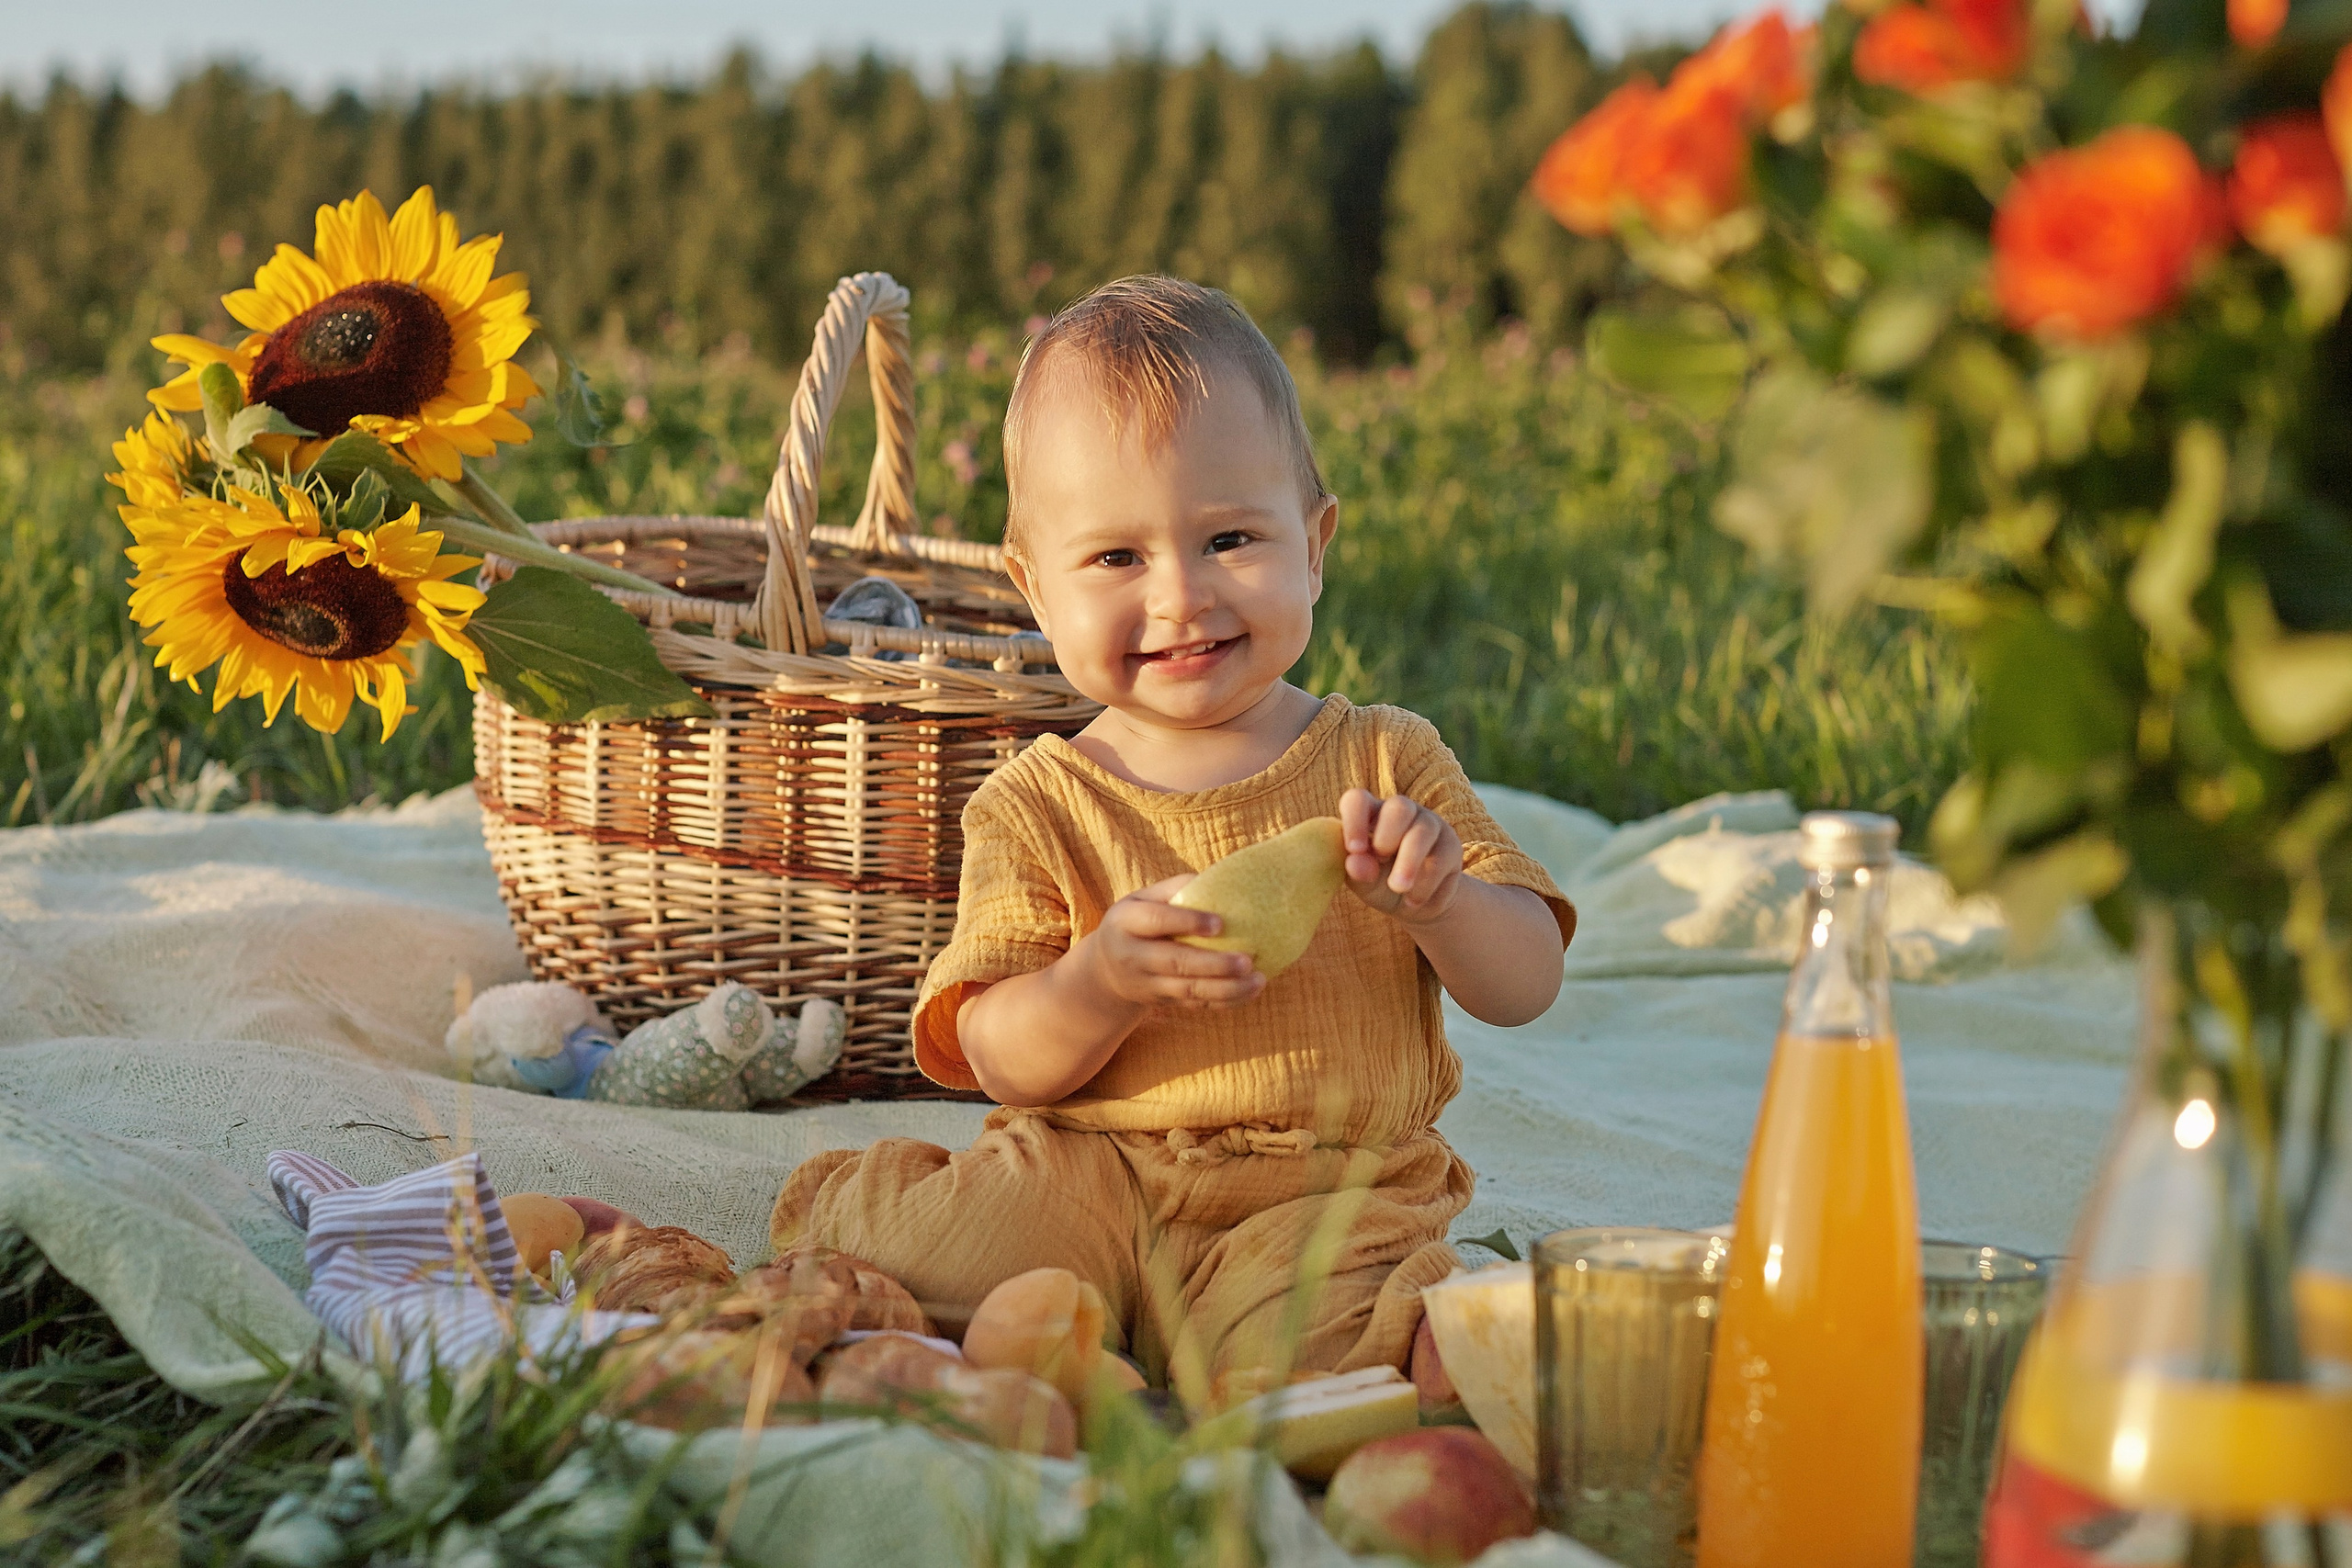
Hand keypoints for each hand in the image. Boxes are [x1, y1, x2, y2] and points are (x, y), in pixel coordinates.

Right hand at [1075, 876, 1266, 1008]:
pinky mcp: (1163, 1001)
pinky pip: (1196, 1004)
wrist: (1106, 970)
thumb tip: (1218, 880)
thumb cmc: (1136, 922)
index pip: (1156, 921)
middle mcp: (1133, 956)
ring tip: (1258, 980)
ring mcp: (1147, 983)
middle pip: (1175, 962)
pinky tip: (1249, 992)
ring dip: (1226, 988)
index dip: (1187, 921)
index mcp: (1126, 922)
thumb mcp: (1142, 899)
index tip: (1220, 923)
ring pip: (1189, 990)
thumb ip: (1175, 889)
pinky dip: (1225, 1001)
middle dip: (1214, 964)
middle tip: (1248, 960)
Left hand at [1340, 789, 1464, 924]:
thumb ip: (1357, 873)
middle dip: (1388, 837)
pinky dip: (1425, 883)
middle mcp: (1401, 812)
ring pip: (1423, 831)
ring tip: (1397, 888)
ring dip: (1408, 863)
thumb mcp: (1364, 884)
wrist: (1416, 904)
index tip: (1354, 849)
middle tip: (1380, 861)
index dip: (1354, 819)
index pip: (1358, 800)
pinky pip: (1440, 858)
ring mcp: (1429, 824)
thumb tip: (1354, 861)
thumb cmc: (1380, 885)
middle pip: (1399, 807)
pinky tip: (1413, 900)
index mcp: (1370, 814)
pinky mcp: (1450, 844)